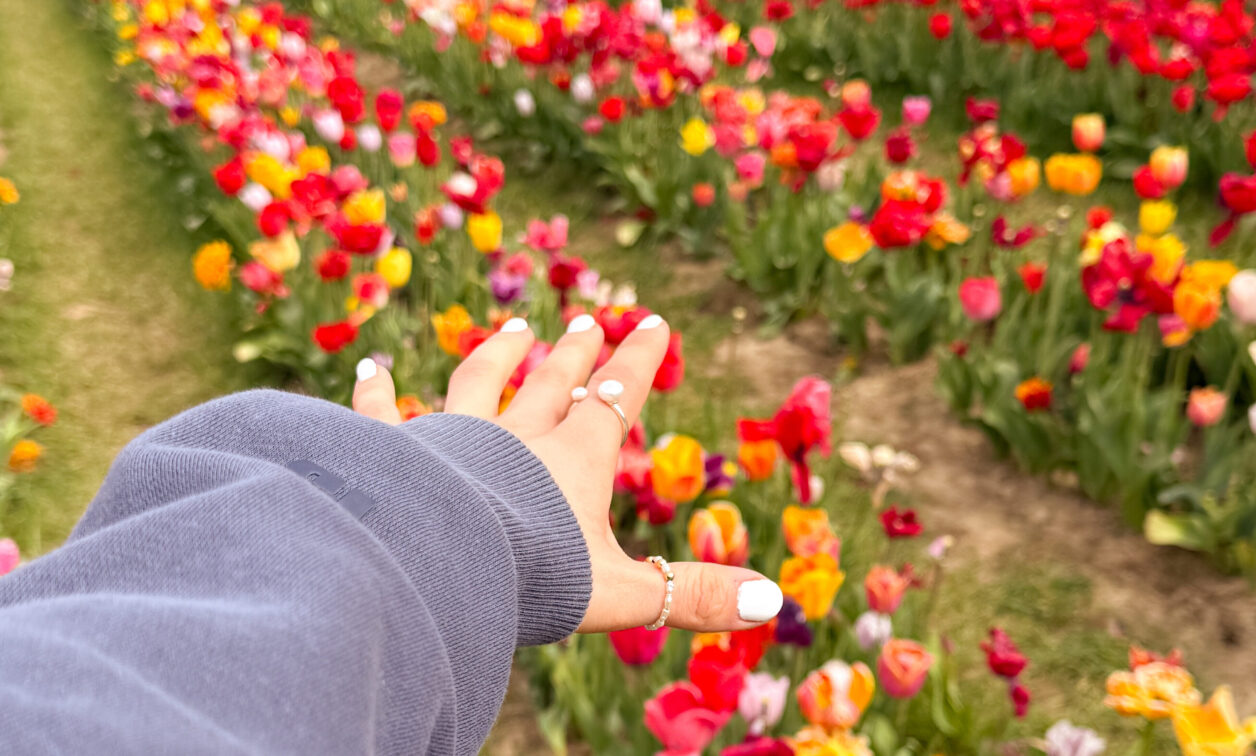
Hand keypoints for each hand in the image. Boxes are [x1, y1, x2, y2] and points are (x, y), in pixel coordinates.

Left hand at [351, 313, 781, 633]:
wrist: (436, 566)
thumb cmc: (530, 578)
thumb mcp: (623, 593)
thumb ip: (692, 594)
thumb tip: (770, 598)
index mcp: (573, 461)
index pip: (614, 400)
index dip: (637, 361)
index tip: (653, 322)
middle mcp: (514, 437)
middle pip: (552, 384)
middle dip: (576, 354)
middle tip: (590, 321)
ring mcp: (451, 440)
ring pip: (479, 384)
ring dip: (498, 355)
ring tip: (513, 326)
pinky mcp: (396, 454)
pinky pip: (384, 417)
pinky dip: (377, 394)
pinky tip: (369, 370)